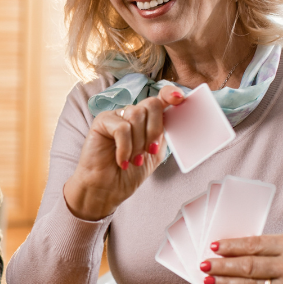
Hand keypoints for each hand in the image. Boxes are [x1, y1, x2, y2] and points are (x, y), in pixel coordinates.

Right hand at [62, 88, 184, 221]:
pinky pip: (122, 128)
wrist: (106, 190)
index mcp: (147, 120)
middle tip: (150, 150)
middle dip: (155, 130)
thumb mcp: (155, 153)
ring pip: (137, 115)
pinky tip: (122, 160)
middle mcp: (132, 114)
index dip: (170, 94)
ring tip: (134, 159)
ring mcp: (117, 116)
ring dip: (139, 143)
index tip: (180, 98)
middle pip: (152, 104)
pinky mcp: (102, 121)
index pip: (160, 98)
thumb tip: (176, 117)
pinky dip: (125, 148)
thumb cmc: (128, 174)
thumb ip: (164, 134)